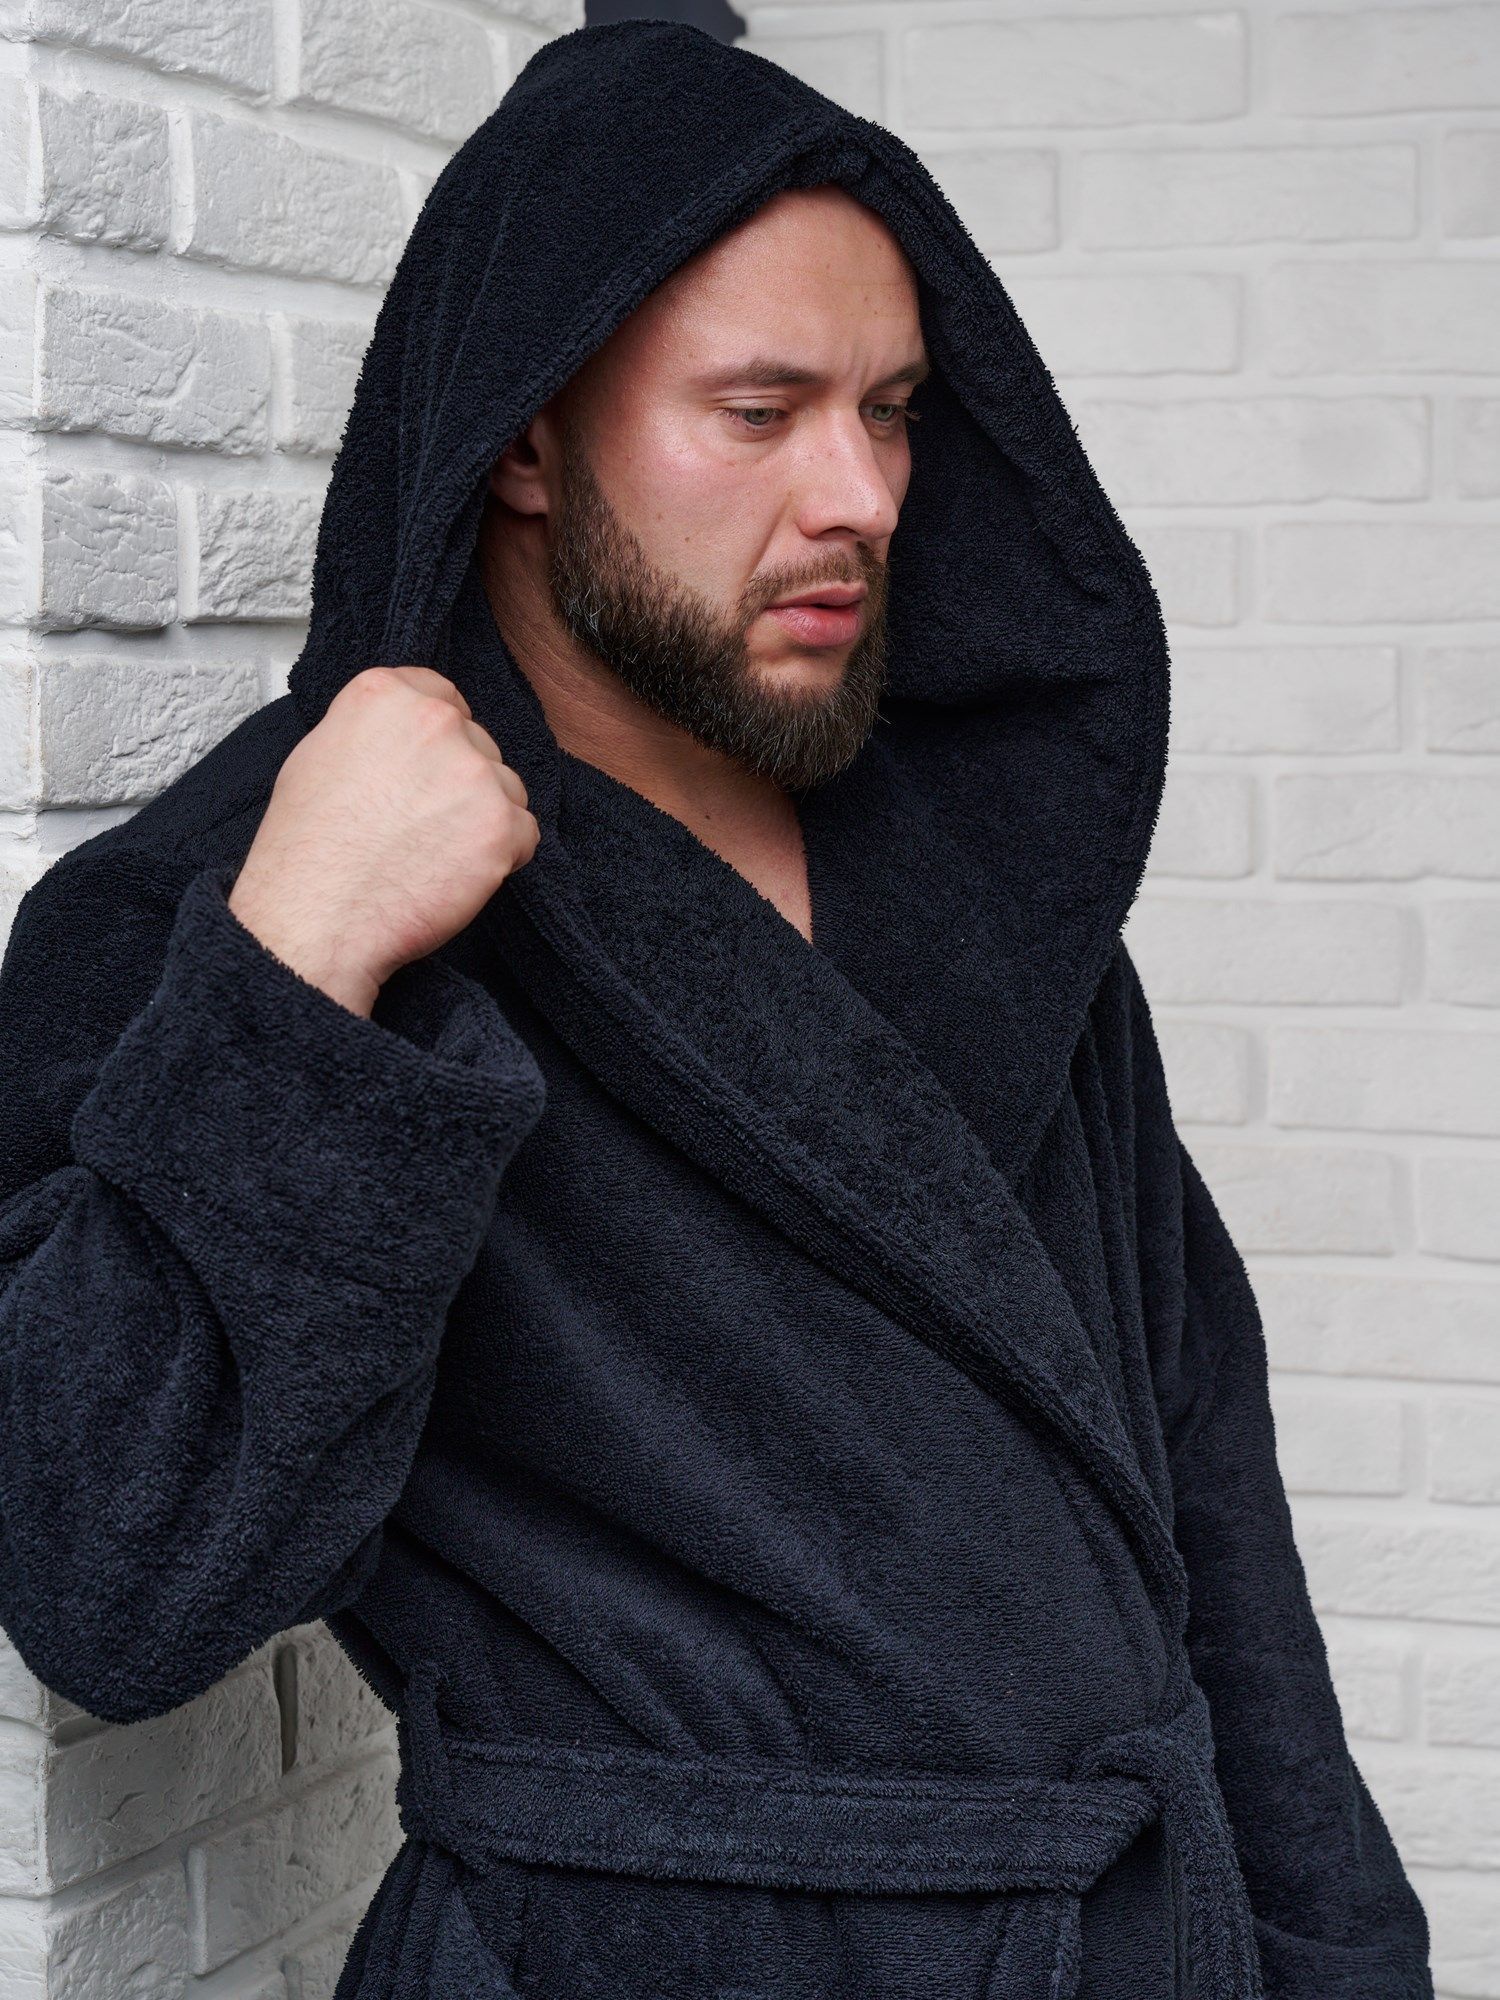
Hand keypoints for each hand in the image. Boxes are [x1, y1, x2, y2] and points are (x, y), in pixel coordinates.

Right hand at [228, 666, 540, 1016]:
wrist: (315, 919)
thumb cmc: (307, 850)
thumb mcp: (319, 755)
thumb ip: (376, 730)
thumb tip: (407, 734)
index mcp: (385, 695)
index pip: (443, 699)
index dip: (438, 743)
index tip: (424, 772)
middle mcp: (435, 722)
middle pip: (478, 746)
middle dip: (459, 785)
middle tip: (416, 826)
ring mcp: (473, 773)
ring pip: (506, 789)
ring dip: (483, 820)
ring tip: (431, 855)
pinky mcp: (501, 825)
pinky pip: (524, 835)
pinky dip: (499, 859)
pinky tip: (452, 875)